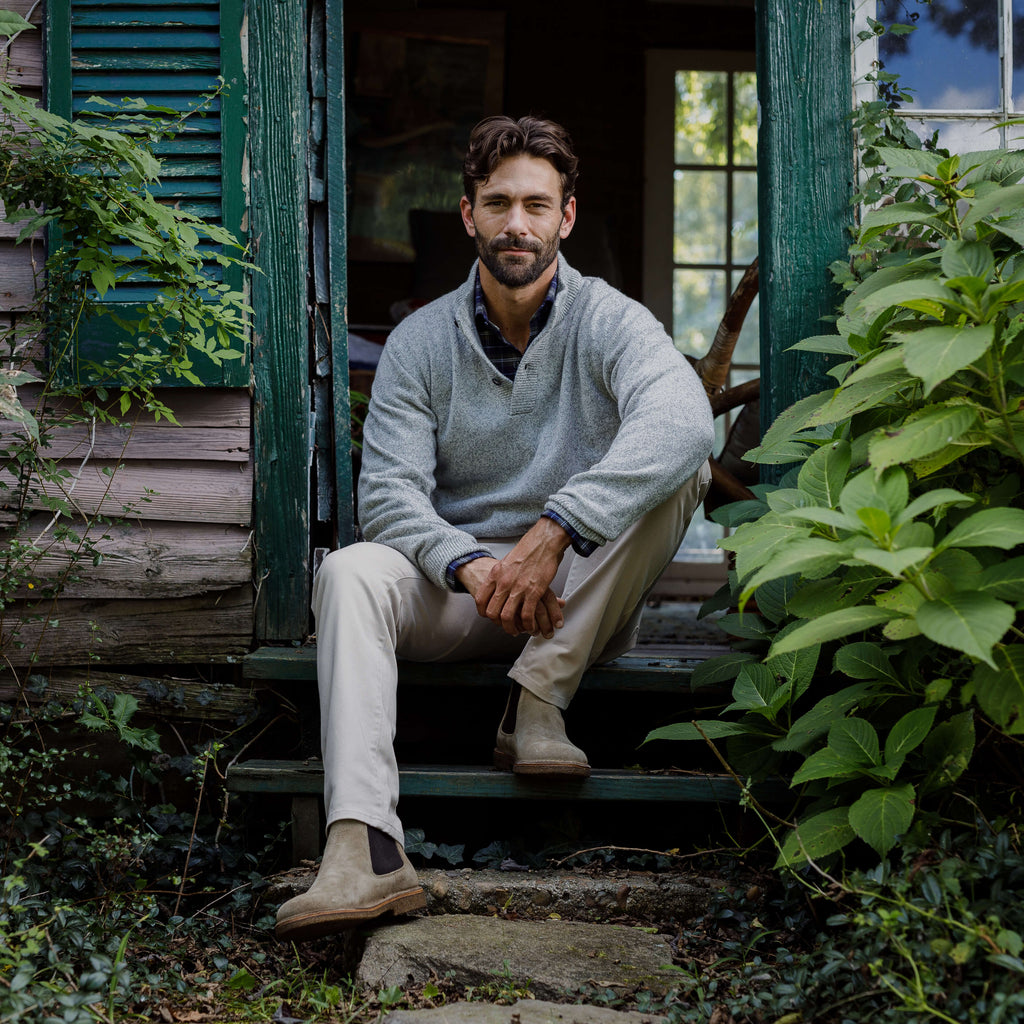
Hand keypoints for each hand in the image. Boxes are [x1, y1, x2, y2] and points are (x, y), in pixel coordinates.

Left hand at [458, 518, 569, 637]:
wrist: (543, 542)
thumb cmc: (528, 549)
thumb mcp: (507, 561)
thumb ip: (501, 575)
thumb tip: (497, 583)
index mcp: (496, 574)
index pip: (481, 599)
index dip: (483, 611)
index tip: (488, 616)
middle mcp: (504, 583)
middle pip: (492, 612)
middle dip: (498, 623)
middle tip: (505, 626)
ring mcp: (518, 588)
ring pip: (507, 616)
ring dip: (512, 628)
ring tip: (517, 630)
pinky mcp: (533, 592)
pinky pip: (526, 614)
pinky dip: (528, 624)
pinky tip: (530, 625)